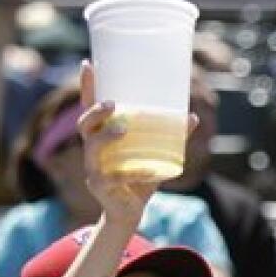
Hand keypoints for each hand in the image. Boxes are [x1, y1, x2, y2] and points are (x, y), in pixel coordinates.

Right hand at [77, 61, 198, 227]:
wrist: (131, 212)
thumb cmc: (140, 178)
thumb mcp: (158, 155)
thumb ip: (172, 137)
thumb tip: (192, 116)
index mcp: (102, 136)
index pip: (90, 107)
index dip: (88, 87)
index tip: (88, 63)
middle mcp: (93, 150)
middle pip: (83, 125)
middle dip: (94, 112)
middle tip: (112, 103)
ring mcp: (94, 168)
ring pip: (91, 148)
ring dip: (105, 136)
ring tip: (123, 129)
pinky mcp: (101, 187)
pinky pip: (111, 178)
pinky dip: (130, 174)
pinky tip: (145, 172)